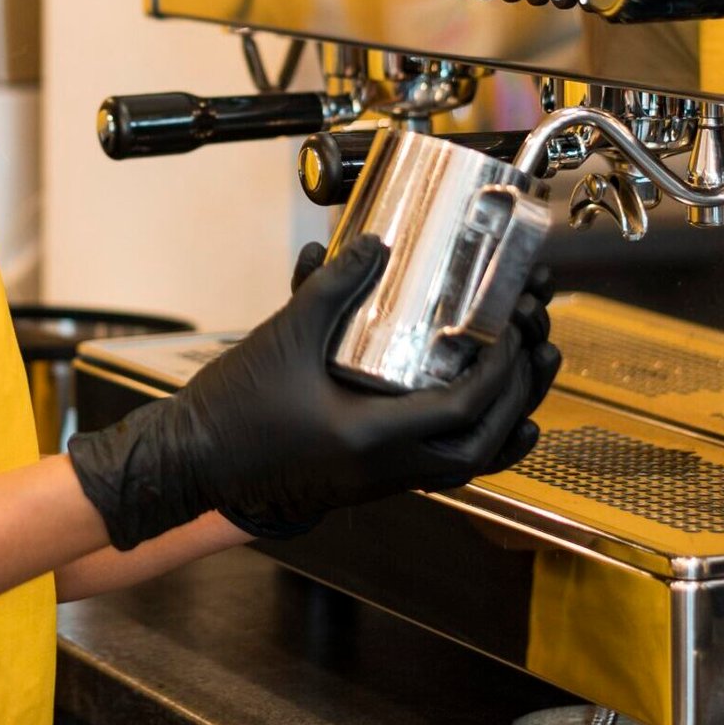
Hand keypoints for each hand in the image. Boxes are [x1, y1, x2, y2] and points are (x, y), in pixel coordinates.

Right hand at [67, 237, 559, 549]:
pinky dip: (471, 443)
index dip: (500, 372)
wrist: (191, 464)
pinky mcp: (368, 480)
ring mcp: (379, 481)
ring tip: (526, 380)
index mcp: (371, 440)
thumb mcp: (283, 335)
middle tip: (532, 345)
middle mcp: (385, 470)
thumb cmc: (232, 410)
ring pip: (468, 464)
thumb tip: (374, 242)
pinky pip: (441, 470)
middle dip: (519, 394)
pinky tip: (477, 416)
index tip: (512, 329)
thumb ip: (332, 287)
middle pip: (483, 445)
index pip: (463, 412)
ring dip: (504, 423)